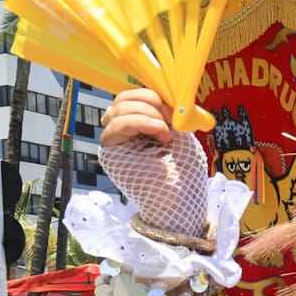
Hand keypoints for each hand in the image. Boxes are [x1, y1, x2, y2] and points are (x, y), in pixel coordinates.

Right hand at [98, 88, 208, 235]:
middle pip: (122, 99)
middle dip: (149, 101)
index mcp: (141, 125)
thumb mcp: (182, 135)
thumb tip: (165, 98)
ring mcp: (116, 142)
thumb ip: (171, 115)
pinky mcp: (110, 153)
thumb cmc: (184, 172)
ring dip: (147, 114)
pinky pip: (117, 126)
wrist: (181, 200)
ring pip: (117, 108)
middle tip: (170, 117)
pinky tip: (161, 134)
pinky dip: (141, 122)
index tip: (174, 108)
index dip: (154, 95)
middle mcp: (125, 132)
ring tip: (165, 133)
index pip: (135, 97)